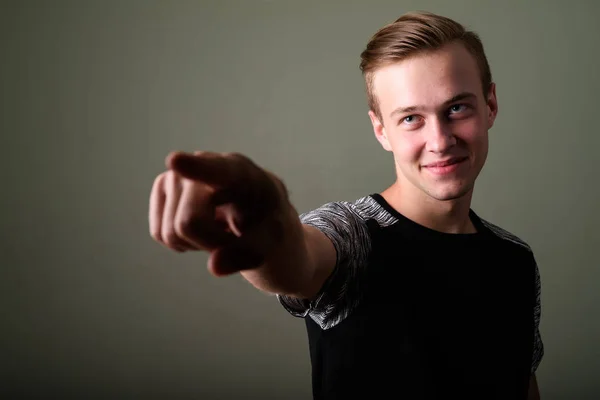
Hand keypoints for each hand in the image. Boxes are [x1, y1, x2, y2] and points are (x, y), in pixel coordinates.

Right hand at [149, 151, 291, 275]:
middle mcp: (208, 162)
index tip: (176, 161)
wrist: (259, 217)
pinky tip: (201, 228)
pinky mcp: (163, 186)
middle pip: (189, 223)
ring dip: (196, 243)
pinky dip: (181, 242)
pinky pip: (159, 233)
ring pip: (171, 232)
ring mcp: (182, 172)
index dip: (196, 168)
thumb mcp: (267, 246)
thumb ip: (246, 256)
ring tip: (219, 229)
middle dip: (210, 242)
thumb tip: (215, 266)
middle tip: (233, 236)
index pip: (218, 171)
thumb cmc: (267, 227)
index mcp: (244, 175)